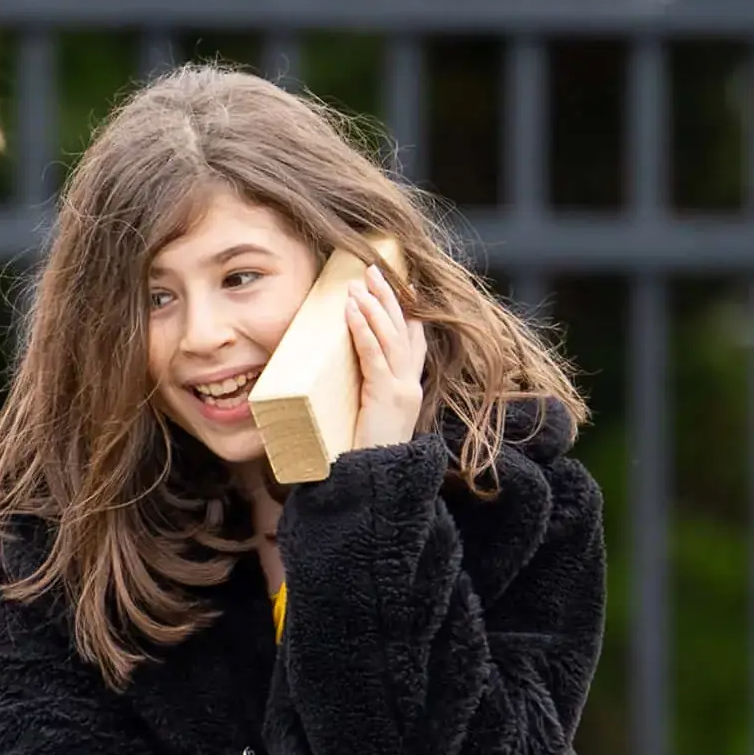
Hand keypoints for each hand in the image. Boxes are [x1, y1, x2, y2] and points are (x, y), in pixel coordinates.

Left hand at [347, 263, 427, 450]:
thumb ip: (364, 393)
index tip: (399, 284)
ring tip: (360, 282)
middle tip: (373, 269)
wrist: (373, 485)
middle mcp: (411, 385)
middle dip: (390, 296)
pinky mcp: (387, 397)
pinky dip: (364, 328)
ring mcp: (402, 390)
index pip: (414, 340)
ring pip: (392, 336)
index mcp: (410, 388)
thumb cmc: (362, 455)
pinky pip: (375, 355)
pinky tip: (353, 309)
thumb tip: (340, 372)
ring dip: (375, 305)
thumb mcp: (367, 416)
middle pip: (405, 329)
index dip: (408, 310)